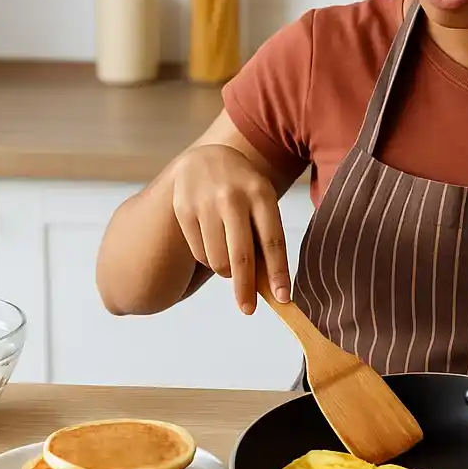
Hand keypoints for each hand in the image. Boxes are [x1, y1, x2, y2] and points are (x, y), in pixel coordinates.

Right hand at [169, 144, 290, 313]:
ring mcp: (205, 202)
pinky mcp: (184, 210)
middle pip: (241, 255)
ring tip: (231, 261)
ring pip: (217, 259)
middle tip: (249, 309)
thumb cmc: (243, 190)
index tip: (283, 299)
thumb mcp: (261, 202)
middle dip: (246, 289)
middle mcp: (232, 197)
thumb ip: (264, 237)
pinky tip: (213, 243)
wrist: (207, 159)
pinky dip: (208, 259)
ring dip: (226, 271)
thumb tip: (270, 287)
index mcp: (261, 193)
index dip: (278, 273)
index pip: (272, 241)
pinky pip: (200, 253)